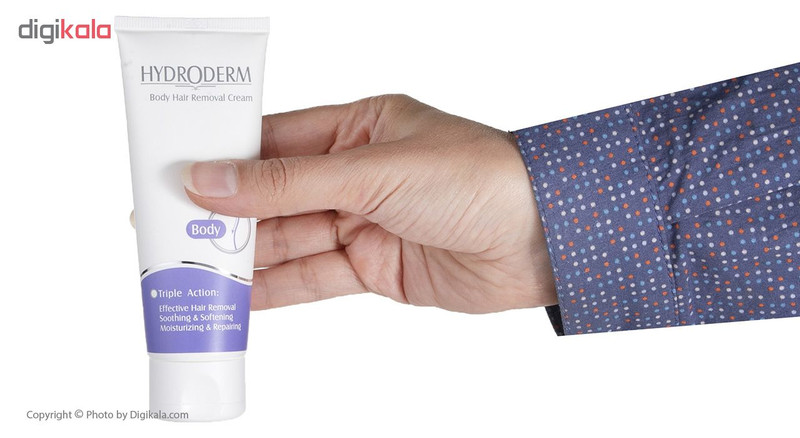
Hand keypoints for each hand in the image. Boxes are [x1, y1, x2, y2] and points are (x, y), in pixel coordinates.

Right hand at [182, 94, 556, 312]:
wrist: (542, 239)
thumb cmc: (476, 178)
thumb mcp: (373, 171)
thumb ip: (290, 183)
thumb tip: (212, 179)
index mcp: (360, 128)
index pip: (276, 139)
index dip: (224, 157)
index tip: (173, 172)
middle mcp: (359, 174)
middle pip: (277, 195)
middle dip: (227, 213)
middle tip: (167, 228)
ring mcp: (366, 222)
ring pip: (291, 239)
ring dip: (245, 254)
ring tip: (189, 266)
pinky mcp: (378, 267)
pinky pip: (316, 277)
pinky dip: (279, 288)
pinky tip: (239, 294)